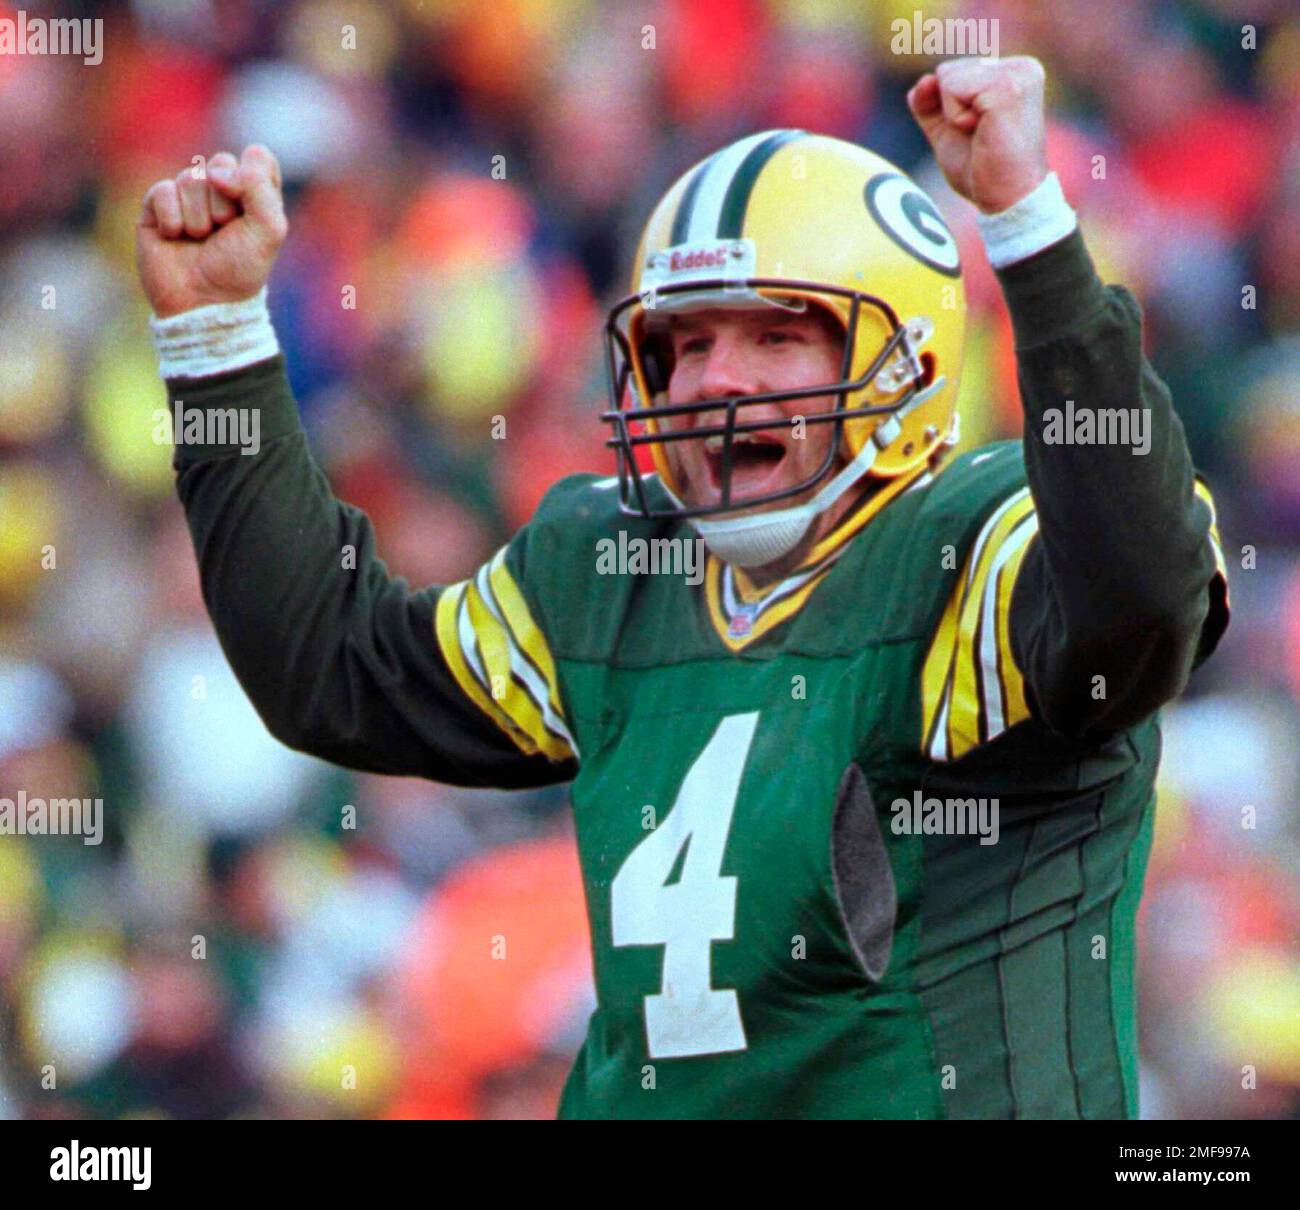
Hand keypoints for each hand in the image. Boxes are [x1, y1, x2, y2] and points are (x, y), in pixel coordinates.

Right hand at [136, 144, 288, 318]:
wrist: (202, 302)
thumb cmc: (239, 270)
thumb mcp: (269, 231)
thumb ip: (260, 188)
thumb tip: (219, 169)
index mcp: (255, 195)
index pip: (257, 157)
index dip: (252, 175)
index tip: (251, 205)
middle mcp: (222, 191)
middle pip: (222, 163)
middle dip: (224, 202)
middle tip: (224, 231)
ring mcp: (188, 197)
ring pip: (191, 177)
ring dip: (199, 216)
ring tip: (200, 240)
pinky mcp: (157, 206)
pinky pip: (162, 190)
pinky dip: (172, 218)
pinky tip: (174, 238)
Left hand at [906, 56, 1048, 214]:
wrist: (1007, 199)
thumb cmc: (982, 171)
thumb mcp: (948, 131)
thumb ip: (931, 104)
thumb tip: (924, 80)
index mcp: (1012, 74)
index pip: (952, 74)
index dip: (949, 111)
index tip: (978, 134)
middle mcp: (1020, 67)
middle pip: (947, 71)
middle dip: (950, 111)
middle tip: (981, 137)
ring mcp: (1016, 73)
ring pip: (947, 77)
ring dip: (953, 116)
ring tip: (983, 135)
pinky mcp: (1006, 86)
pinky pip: (951, 88)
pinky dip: (955, 118)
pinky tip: (982, 133)